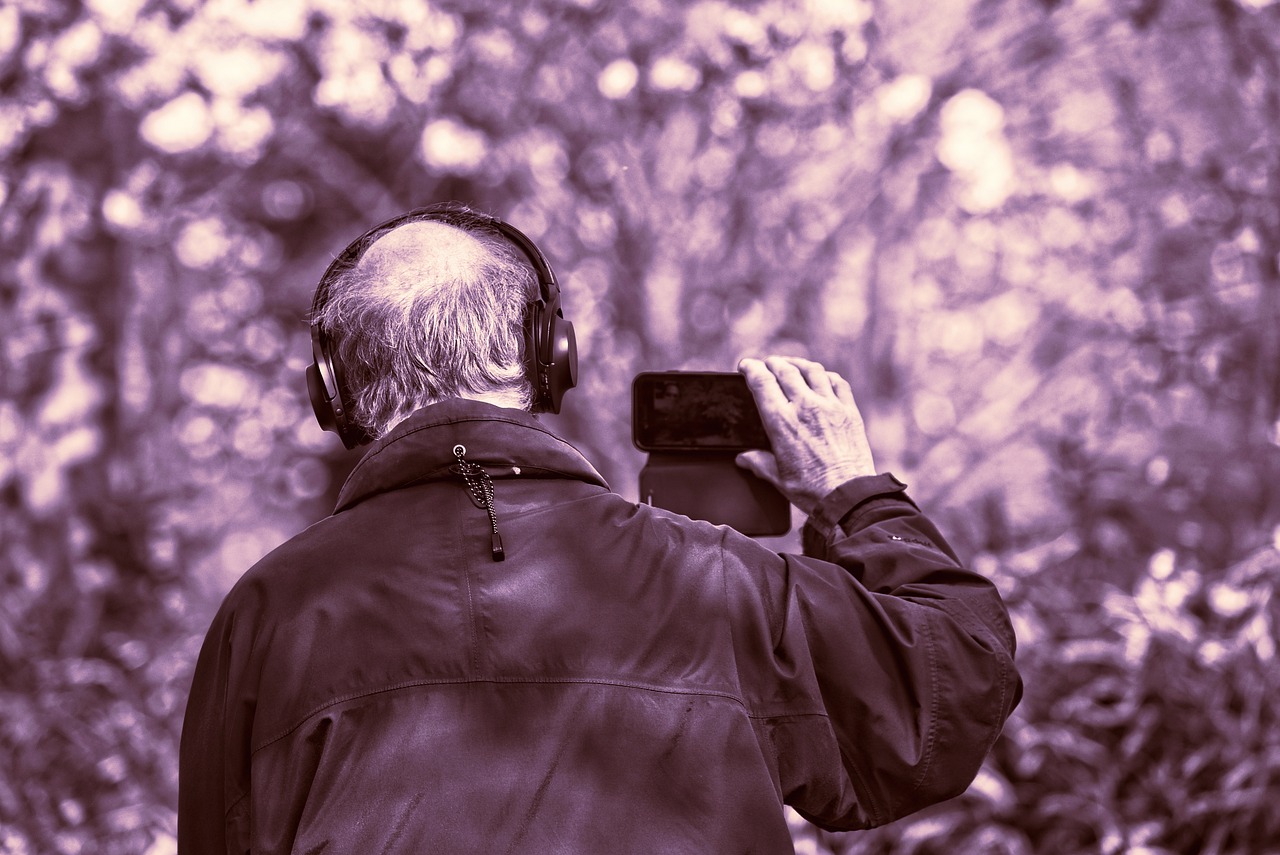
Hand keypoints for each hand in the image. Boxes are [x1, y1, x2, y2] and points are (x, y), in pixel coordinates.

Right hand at [736, 356, 875, 515]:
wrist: (848, 495)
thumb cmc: (811, 489)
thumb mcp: (777, 477)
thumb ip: (758, 462)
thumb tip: (744, 458)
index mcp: (782, 422)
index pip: (762, 382)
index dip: (751, 368)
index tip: (746, 366)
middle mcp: (805, 407)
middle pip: (785, 370)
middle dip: (772, 363)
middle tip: (767, 364)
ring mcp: (830, 406)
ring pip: (812, 370)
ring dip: (798, 363)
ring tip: (791, 364)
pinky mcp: (849, 411)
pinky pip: (837, 382)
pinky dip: (826, 375)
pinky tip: (821, 378)